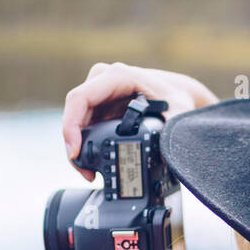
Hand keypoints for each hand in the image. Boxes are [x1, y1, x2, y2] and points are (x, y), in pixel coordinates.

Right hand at [62, 62, 217, 179]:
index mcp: (117, 77)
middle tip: (86, 172)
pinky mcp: (100, 105)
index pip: (80, 99)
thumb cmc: (176, 97)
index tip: (75, 152)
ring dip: (78, 148)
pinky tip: (92, 162)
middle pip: (74, 114)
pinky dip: (85, 144)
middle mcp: (103, 80)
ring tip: (90, 172)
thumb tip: (163, 156)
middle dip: (74, 145)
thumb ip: (170, 131)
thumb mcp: (177, 113)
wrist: (178, 93)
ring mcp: (99, 92)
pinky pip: (84, 125)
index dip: (71, 126)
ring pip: (77, 122)